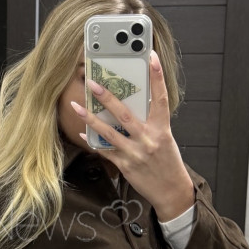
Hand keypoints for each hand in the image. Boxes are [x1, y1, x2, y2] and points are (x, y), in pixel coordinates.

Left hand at [70, 49, 194, 221]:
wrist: (172, 191)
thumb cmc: (168, 162)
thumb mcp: (165, 139)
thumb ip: (150, 123)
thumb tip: (132, 106)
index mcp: (162, 129)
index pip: (161, 98)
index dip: (157, 77)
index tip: (152, 57)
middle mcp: (149, 139)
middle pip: (125, 114)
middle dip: (107, 97)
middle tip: (93, 83)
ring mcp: (136, 153)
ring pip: (109, 132)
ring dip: (90, 118)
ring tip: (77, 105)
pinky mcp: (126, 165)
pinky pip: (105, 150)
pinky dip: (93, 140)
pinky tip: (83, 131)